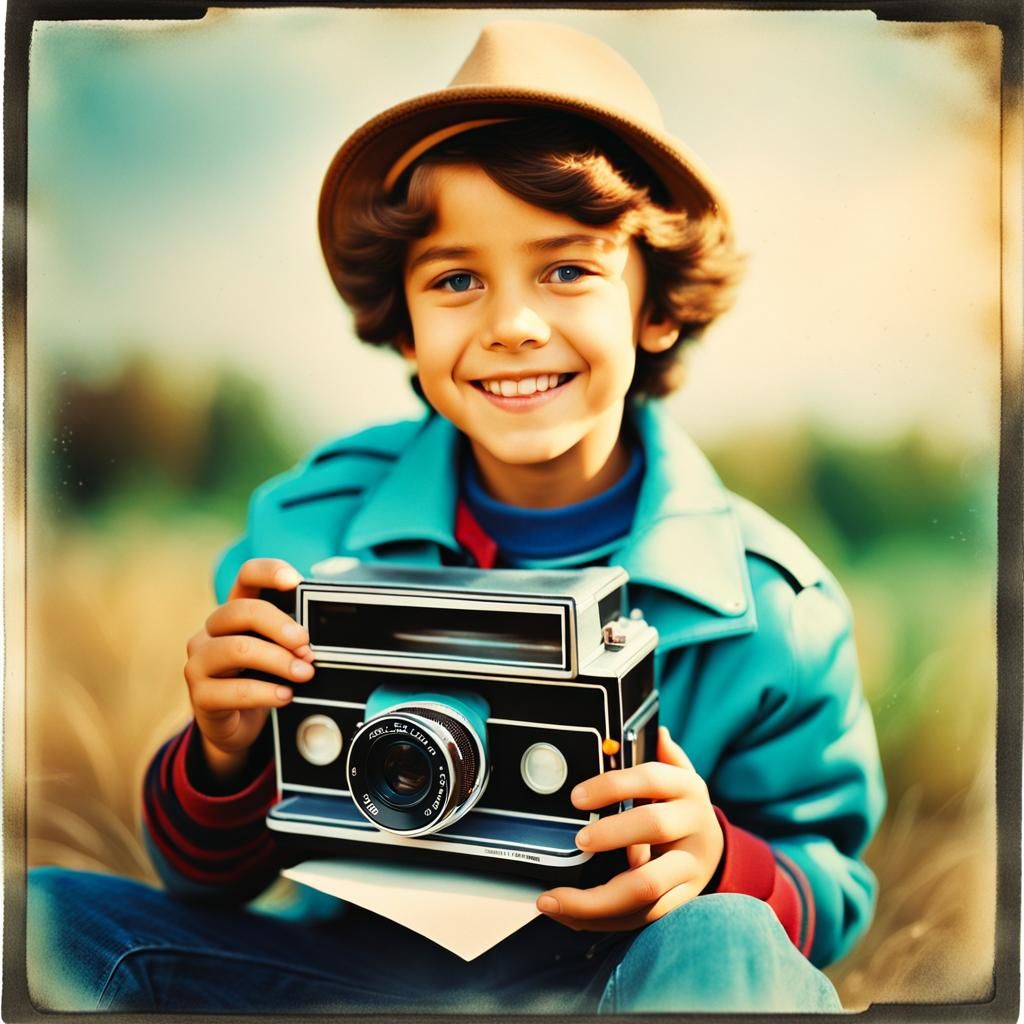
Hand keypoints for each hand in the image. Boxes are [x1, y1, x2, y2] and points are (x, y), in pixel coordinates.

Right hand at [184, 558, 313, 783]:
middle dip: (280, 625)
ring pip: (236, 649)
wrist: (235, 725)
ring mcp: (200, 661)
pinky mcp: (200, 695)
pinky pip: (232, 690)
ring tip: (304, 673)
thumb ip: (294, 637)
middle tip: (306, 644)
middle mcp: (212, 631)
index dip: (268, 572)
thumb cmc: (260, 679)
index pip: (246, 577)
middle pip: (240, 611)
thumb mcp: (278, 652)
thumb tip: (325, 633)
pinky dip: (265, 692)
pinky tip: (285, 695)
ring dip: (277, 660)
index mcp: (236, 611)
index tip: (295, 581)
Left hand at [537, 727, 722, 931]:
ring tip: (553, 898)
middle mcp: (693, 826)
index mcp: (687, 788)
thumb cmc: (680, 807)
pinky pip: (641, 916)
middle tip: (577, 839)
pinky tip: (567, 914)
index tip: (576, 796)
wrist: (716, 849)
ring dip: (596, 898)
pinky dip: (602, 919)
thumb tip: (658, 729)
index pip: (651, 778)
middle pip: (653, 827)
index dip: (613, 785)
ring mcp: (690, 868)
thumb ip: (665, 755)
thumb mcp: (678, 776)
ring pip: (647, 888)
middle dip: (612, 833)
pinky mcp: (680, 901)